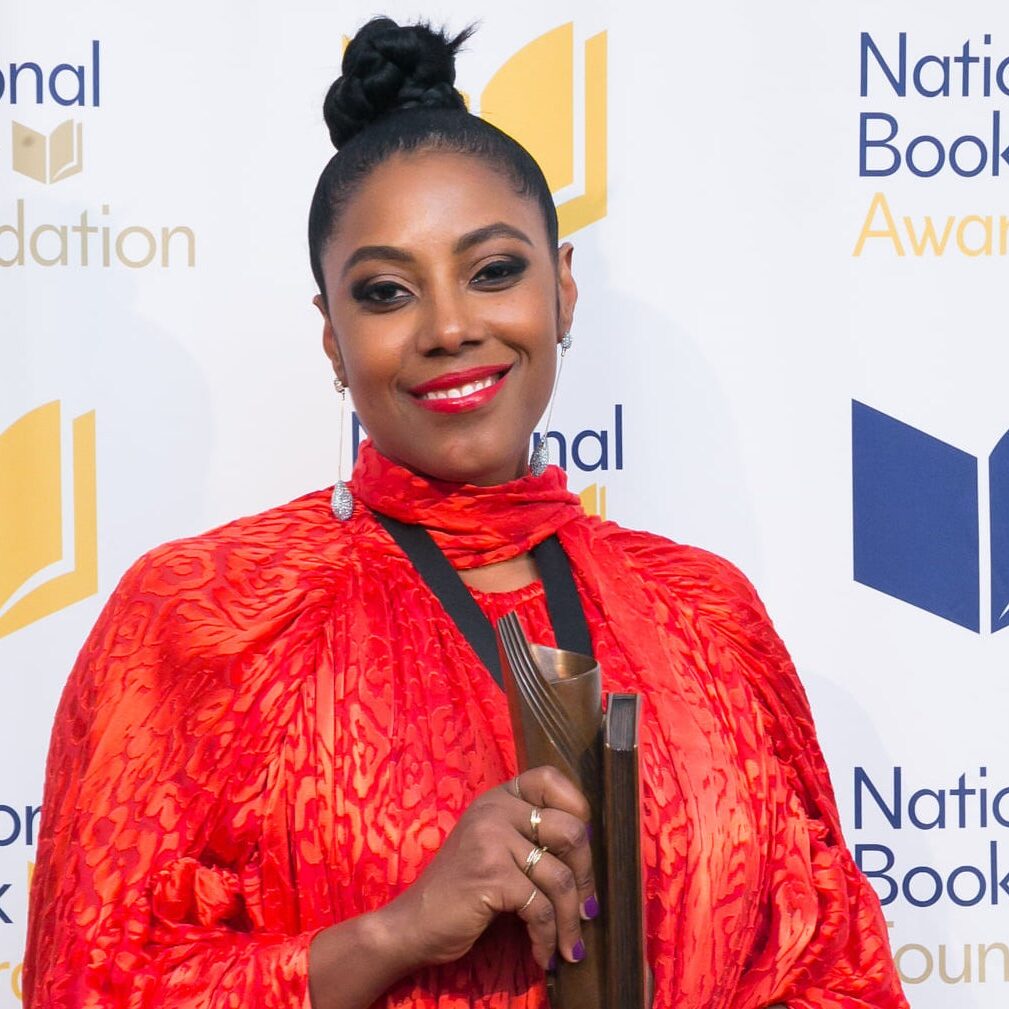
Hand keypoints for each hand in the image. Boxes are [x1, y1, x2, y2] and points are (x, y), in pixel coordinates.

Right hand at [382, 766, 596, 971]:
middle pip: (570, 830)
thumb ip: (528, 835)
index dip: (577, 808)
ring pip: (560, 876)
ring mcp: (492, 840)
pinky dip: (547, 937)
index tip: (581, 849)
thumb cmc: (461, 889)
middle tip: (587, 909)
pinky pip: (540, 908)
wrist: (413, 923)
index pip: (550, 779)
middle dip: (586, 877)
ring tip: (571, 944)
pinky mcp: (491, 876)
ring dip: (571, 919)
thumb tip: (586, 849)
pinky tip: (545, 953)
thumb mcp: (493, 845)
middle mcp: (495, 810)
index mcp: (498, 797)